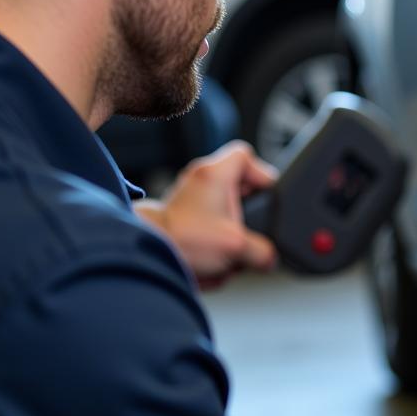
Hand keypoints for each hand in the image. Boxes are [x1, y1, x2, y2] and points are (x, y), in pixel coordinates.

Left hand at [137, 141, 276, 288]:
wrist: (147, 256)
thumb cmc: (183, 241)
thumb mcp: (237, 248)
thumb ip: (262, 252)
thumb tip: (269, 258)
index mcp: (214, 174)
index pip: (245, 154)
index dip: (263, 173)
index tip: (268, 195)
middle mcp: (200, 180)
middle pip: (239, 186)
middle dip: (249, 213)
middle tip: (252, 228)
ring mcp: (190, 198)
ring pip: (226, 209)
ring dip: (233, 231)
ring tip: (233, 250)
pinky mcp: (183, 217)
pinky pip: (211, 225)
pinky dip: (217, 242)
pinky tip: (217, 261)